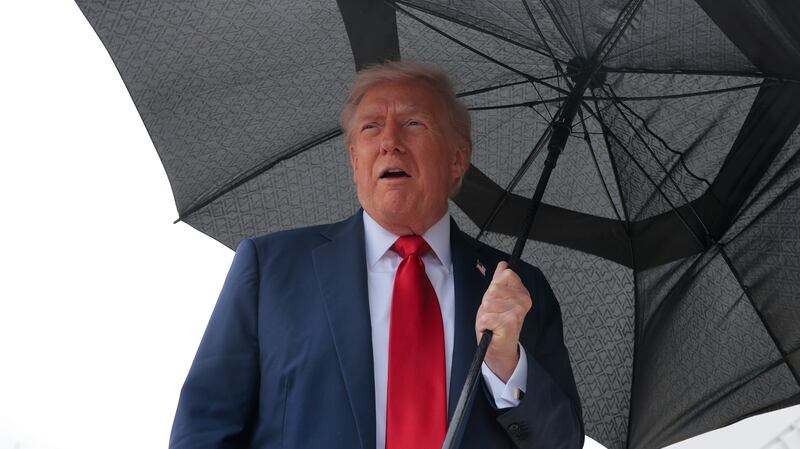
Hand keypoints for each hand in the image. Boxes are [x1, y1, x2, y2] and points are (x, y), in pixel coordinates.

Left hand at [475, 261, 532, 382]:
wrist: (499, 349)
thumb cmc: (497, 324)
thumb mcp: (496, 298)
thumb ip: (499, 281)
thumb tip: (503, 264)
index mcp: (522, 292)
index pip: (505, 275)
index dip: (494, 288)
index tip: (497, 300)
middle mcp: (524, 301)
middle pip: (494, 288)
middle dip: (487, 302)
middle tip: (493, 314)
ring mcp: (518, 312)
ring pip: (488, 302)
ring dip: (485, 314)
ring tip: (492, 322)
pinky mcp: (510, 323)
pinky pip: (485, 317)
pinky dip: (483, 325)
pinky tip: (491, 330)